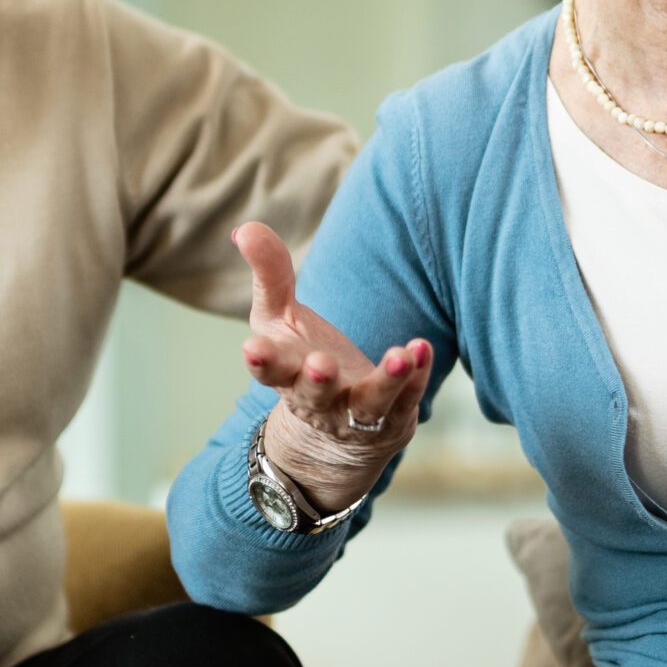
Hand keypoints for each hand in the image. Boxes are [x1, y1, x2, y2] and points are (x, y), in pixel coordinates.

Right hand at [235, 222, 433, 516]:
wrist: (336, 438)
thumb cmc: (301, 362)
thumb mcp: (279, 319)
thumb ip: (269, 274)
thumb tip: (244, 227)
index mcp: (284, 373)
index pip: (268, 369)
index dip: (261, 361)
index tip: (252, 349)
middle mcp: (319, 399)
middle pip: (315, 393)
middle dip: (317, 381)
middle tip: (320, 365)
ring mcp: (357, 412)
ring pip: (370, 403)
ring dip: (385, 380)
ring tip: (401, 355)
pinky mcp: (393, 417)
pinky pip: (407, 399)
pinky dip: (417, 377)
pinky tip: (422, 349)